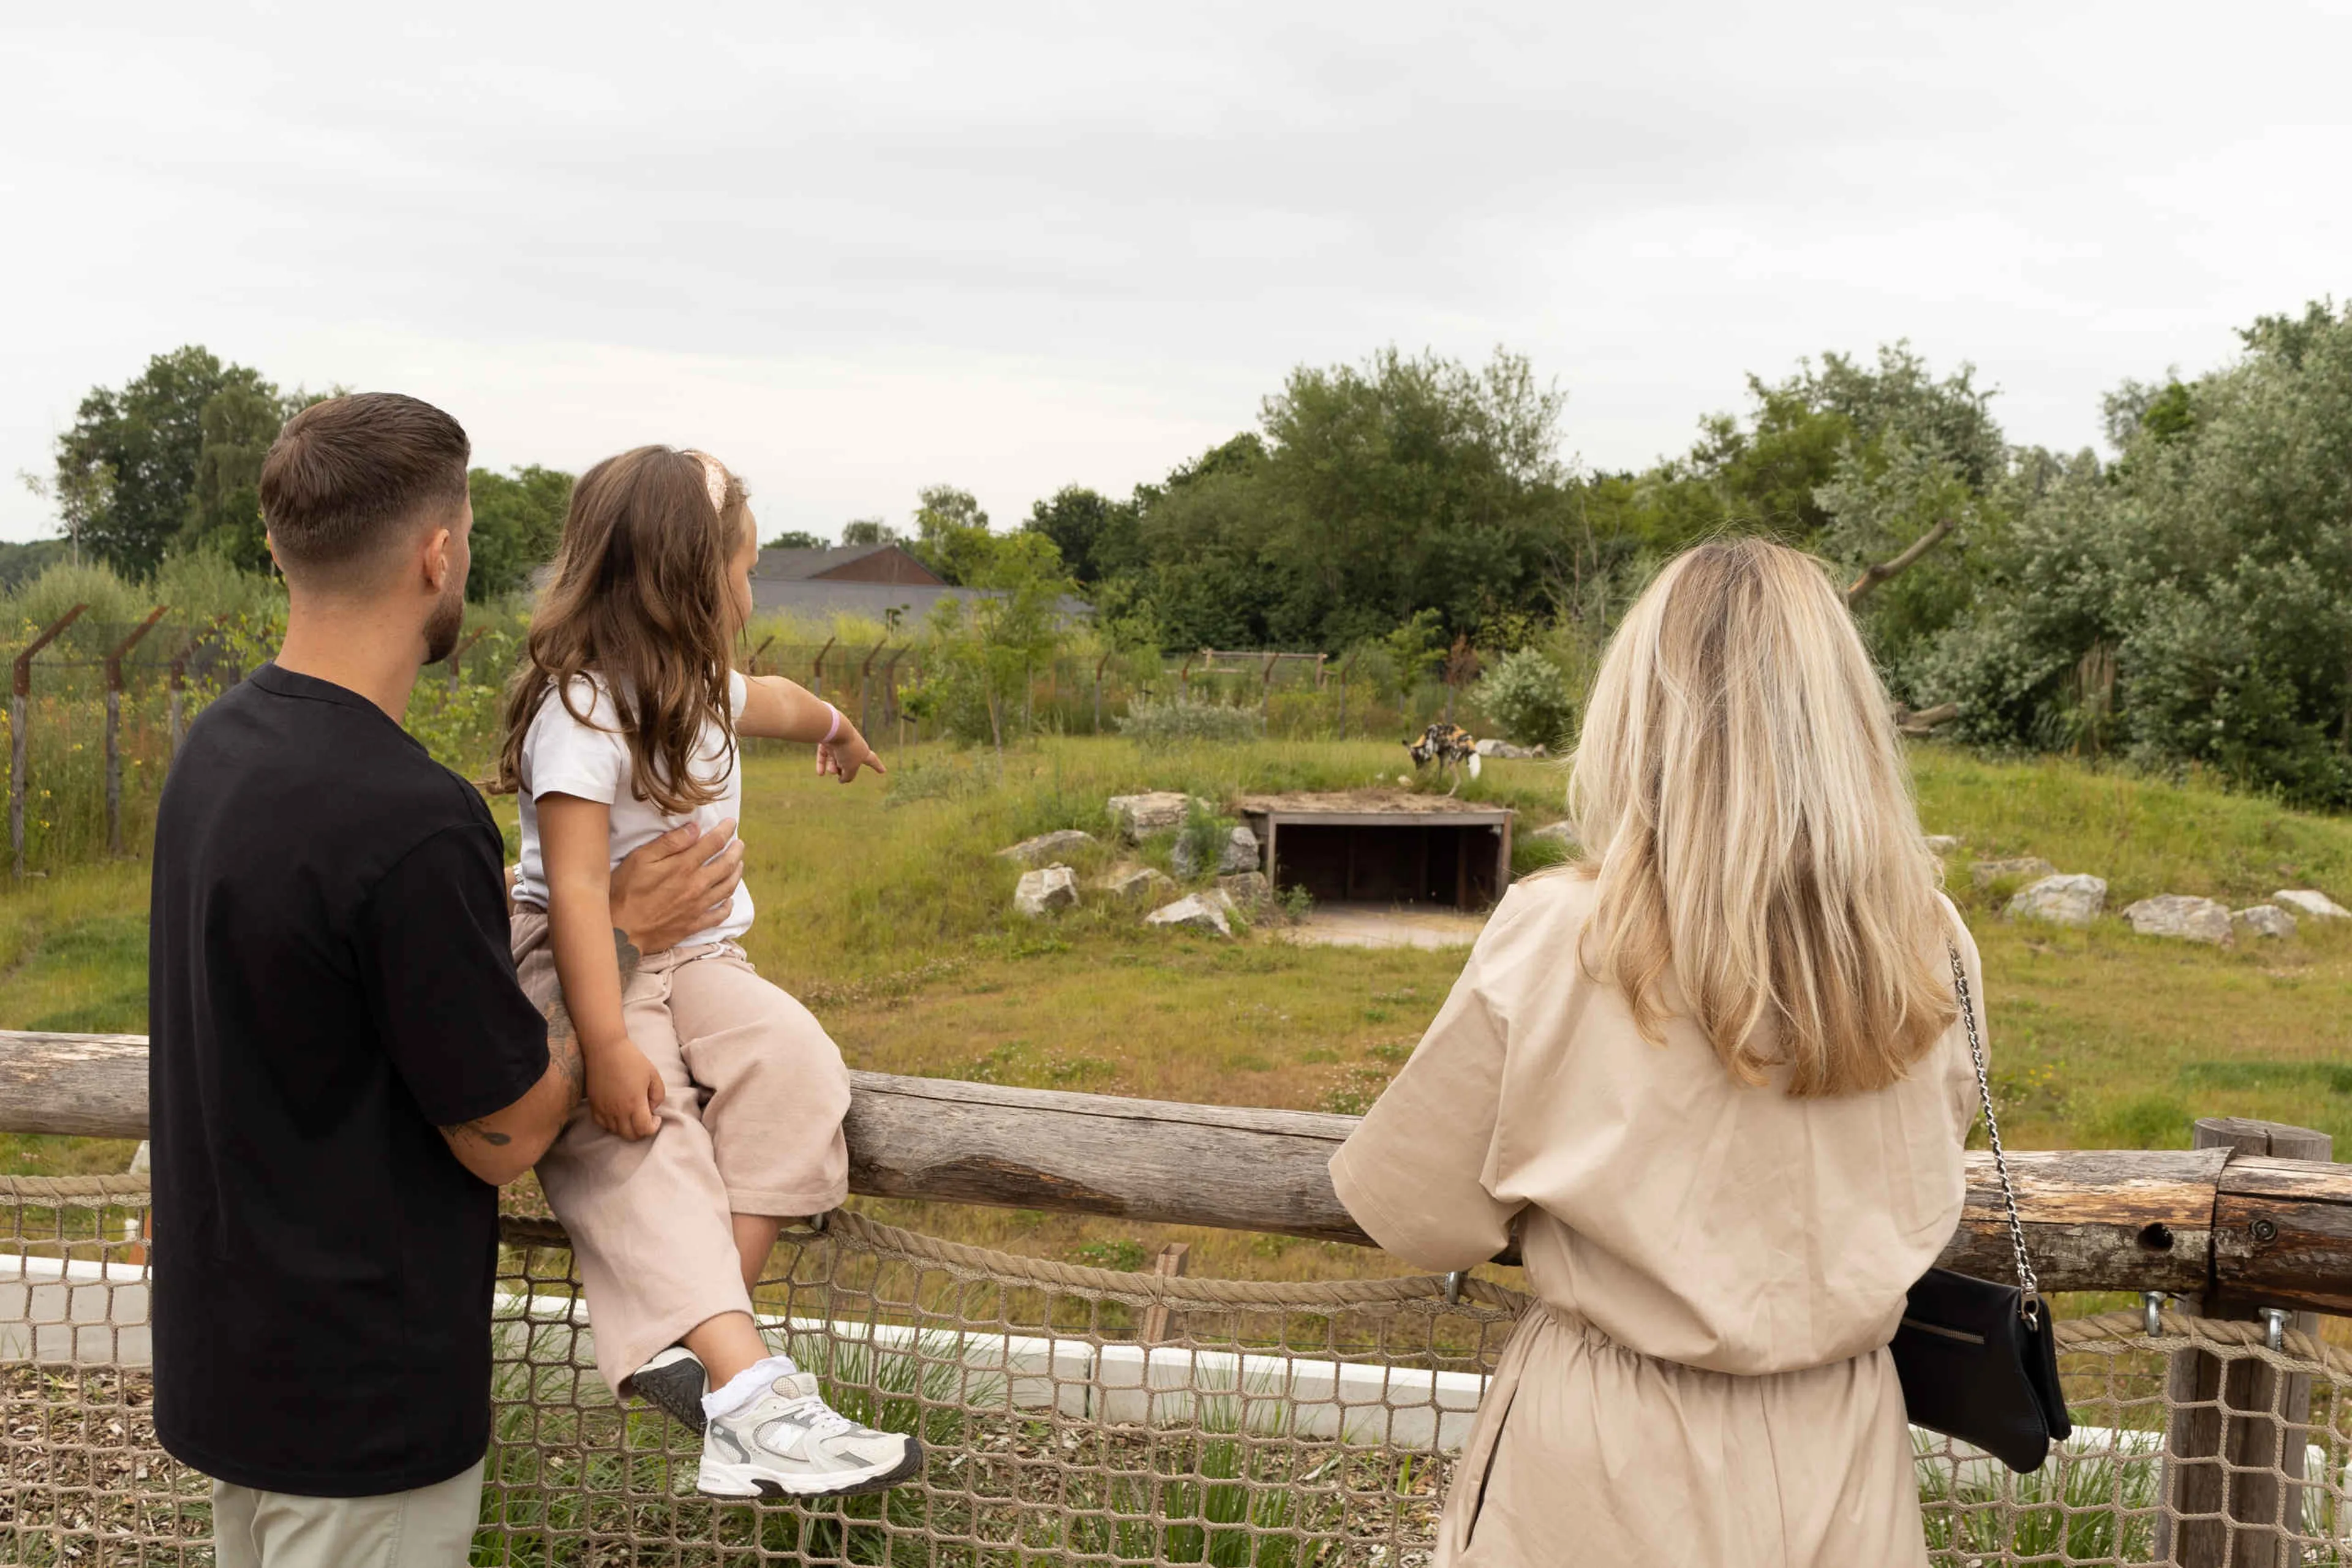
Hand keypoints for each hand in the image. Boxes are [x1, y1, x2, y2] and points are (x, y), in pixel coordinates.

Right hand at [586, 1038, 664, 1139]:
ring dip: (626, 1128)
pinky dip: (611, 1124)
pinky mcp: (593, 1105)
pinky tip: (618, 1114)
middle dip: (641, 1131)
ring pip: (615, 1132)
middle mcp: (618, 1110)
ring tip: (632, 1115)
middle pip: (630, 1135)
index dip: (653, 1128)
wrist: (605, 1048)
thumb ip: (658, 1095)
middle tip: (645, 1119)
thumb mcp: (653, 1074)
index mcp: (634, 1103)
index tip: (656, 1118)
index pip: (644, 1130)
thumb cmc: (631, 1059)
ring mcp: (603, 1109)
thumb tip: (652, 1108)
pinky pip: (602, 1124)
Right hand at [608, 818, 743, 952]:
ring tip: (738, 865)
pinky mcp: (694, 925)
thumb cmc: (625, 891)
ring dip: (736, 874)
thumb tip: (695, 828)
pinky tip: (729, 900)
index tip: (731, 822)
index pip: (713, 843)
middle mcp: (696, 886)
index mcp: (684, 866)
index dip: (725, 830)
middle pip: (726, 865)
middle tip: (740, 843)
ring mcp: (698, 907)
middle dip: (736, 851)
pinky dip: (728, 906)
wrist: (620, 931)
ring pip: (727, 888)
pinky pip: (719, 915)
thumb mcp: (641, 859)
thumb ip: (670, 842)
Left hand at [817, 726, 886, 783]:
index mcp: (863, 751)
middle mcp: (852, 746)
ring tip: (832, 770)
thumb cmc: (847, 748)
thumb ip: (848, 776)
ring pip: (835, 759)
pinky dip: (822, 764)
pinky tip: (820, 774)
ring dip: (833, 768)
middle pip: (848, 761)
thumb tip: (841, 779)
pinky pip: (824, 754)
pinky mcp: (826, 740)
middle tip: (841, 775)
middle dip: (844, 769)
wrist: (835, 729)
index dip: (877, 766)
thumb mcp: (851, 768)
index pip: (872, 760)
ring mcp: (838, 742)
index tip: (883, 771)